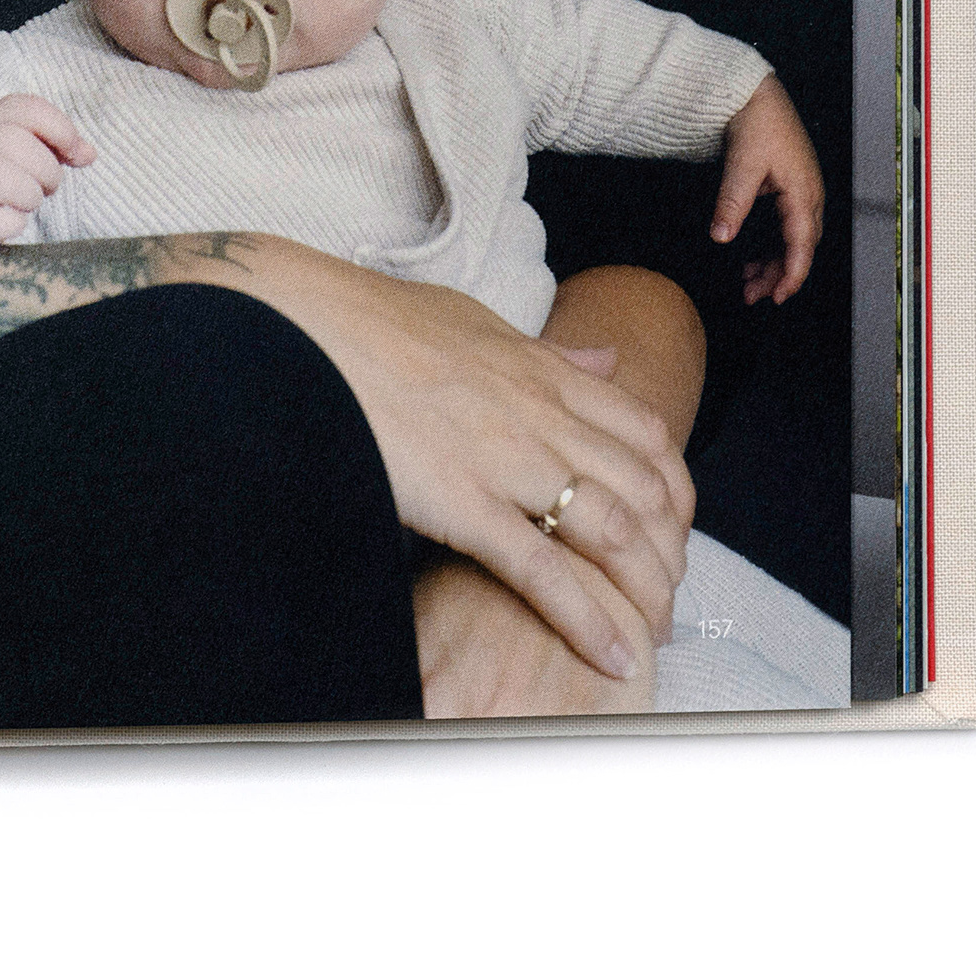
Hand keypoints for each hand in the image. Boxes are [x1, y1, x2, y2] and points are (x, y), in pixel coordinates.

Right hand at [0, 95, 95, 243]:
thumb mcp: (10, 142)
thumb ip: (50, 143)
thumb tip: (87, 153)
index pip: (30, 109)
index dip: (63, 132)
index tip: (75, 156)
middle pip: (21, 147)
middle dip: (48, 174)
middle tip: (44, 188)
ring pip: (5, 180)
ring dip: (29, 198)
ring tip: (25, 203)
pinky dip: (10, 224)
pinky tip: (9, 221)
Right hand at [164, 236, 691, 686]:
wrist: (300, 326)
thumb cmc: (369, 322)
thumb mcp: (473, 320)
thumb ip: (545, 350)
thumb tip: (603, 358)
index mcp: (544, 372)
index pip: (647, 435)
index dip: (675, 490)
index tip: (672, 528)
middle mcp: (541, 416)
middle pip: (646, 493)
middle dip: (670, 552)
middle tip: (666, 593)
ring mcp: (507, 460)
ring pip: (614, 535)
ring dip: (645, 591)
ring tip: (653, 631)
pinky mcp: (463, 502)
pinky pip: (545, 572)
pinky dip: (588, 620)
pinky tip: (612, 654)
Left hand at [711, 74, 825, 304]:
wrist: (757, 95)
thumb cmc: (757, 123)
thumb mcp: (742, 165)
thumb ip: (732, 203)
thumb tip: (721, 236)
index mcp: (803, 192)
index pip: (802, 244)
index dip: (791, 274)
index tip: (777, 296)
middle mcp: (808, 196)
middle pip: (799, 247)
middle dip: (779, 274)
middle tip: (752, 296)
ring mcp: (800, 193)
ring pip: (792, 240)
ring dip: (773, 263)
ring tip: (748, 284)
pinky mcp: (789, 190)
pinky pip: (785, 228)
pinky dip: (771, 246)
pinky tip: (752, 258)